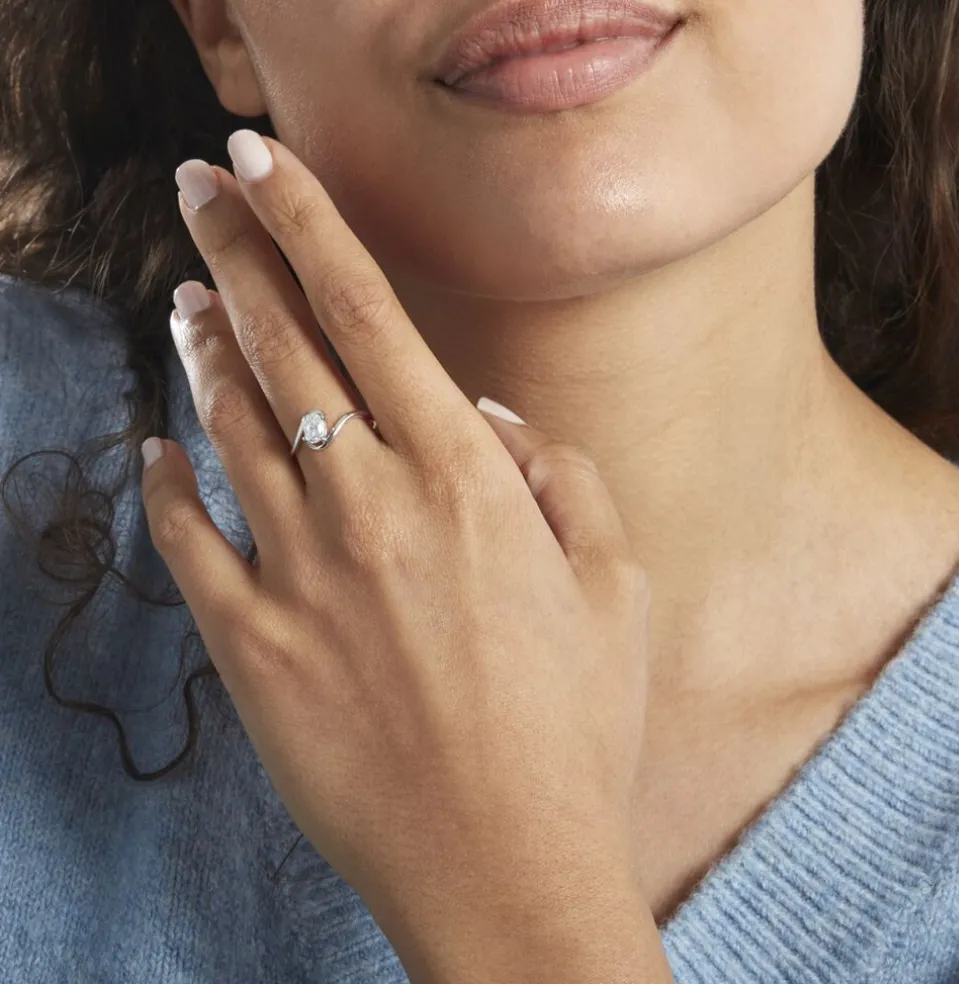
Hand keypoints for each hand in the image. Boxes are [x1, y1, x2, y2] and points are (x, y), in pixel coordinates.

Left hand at [141, 130, 653, 942]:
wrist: (506, 865)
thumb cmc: (577, 725)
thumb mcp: (616, 584)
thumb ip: (562, 474)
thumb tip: (488, 413)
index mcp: (463, 478)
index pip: (367, 307)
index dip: (308, 219)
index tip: (264, 160)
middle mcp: (371, 503)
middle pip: (282, 342)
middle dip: (234, 248)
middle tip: (196, 189)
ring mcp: (300, 573)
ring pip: (227, 425)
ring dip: (202, 349)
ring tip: (186, 299)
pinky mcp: (249, 647)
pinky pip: (188, 539)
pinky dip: (165, 481)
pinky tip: (155, 446)